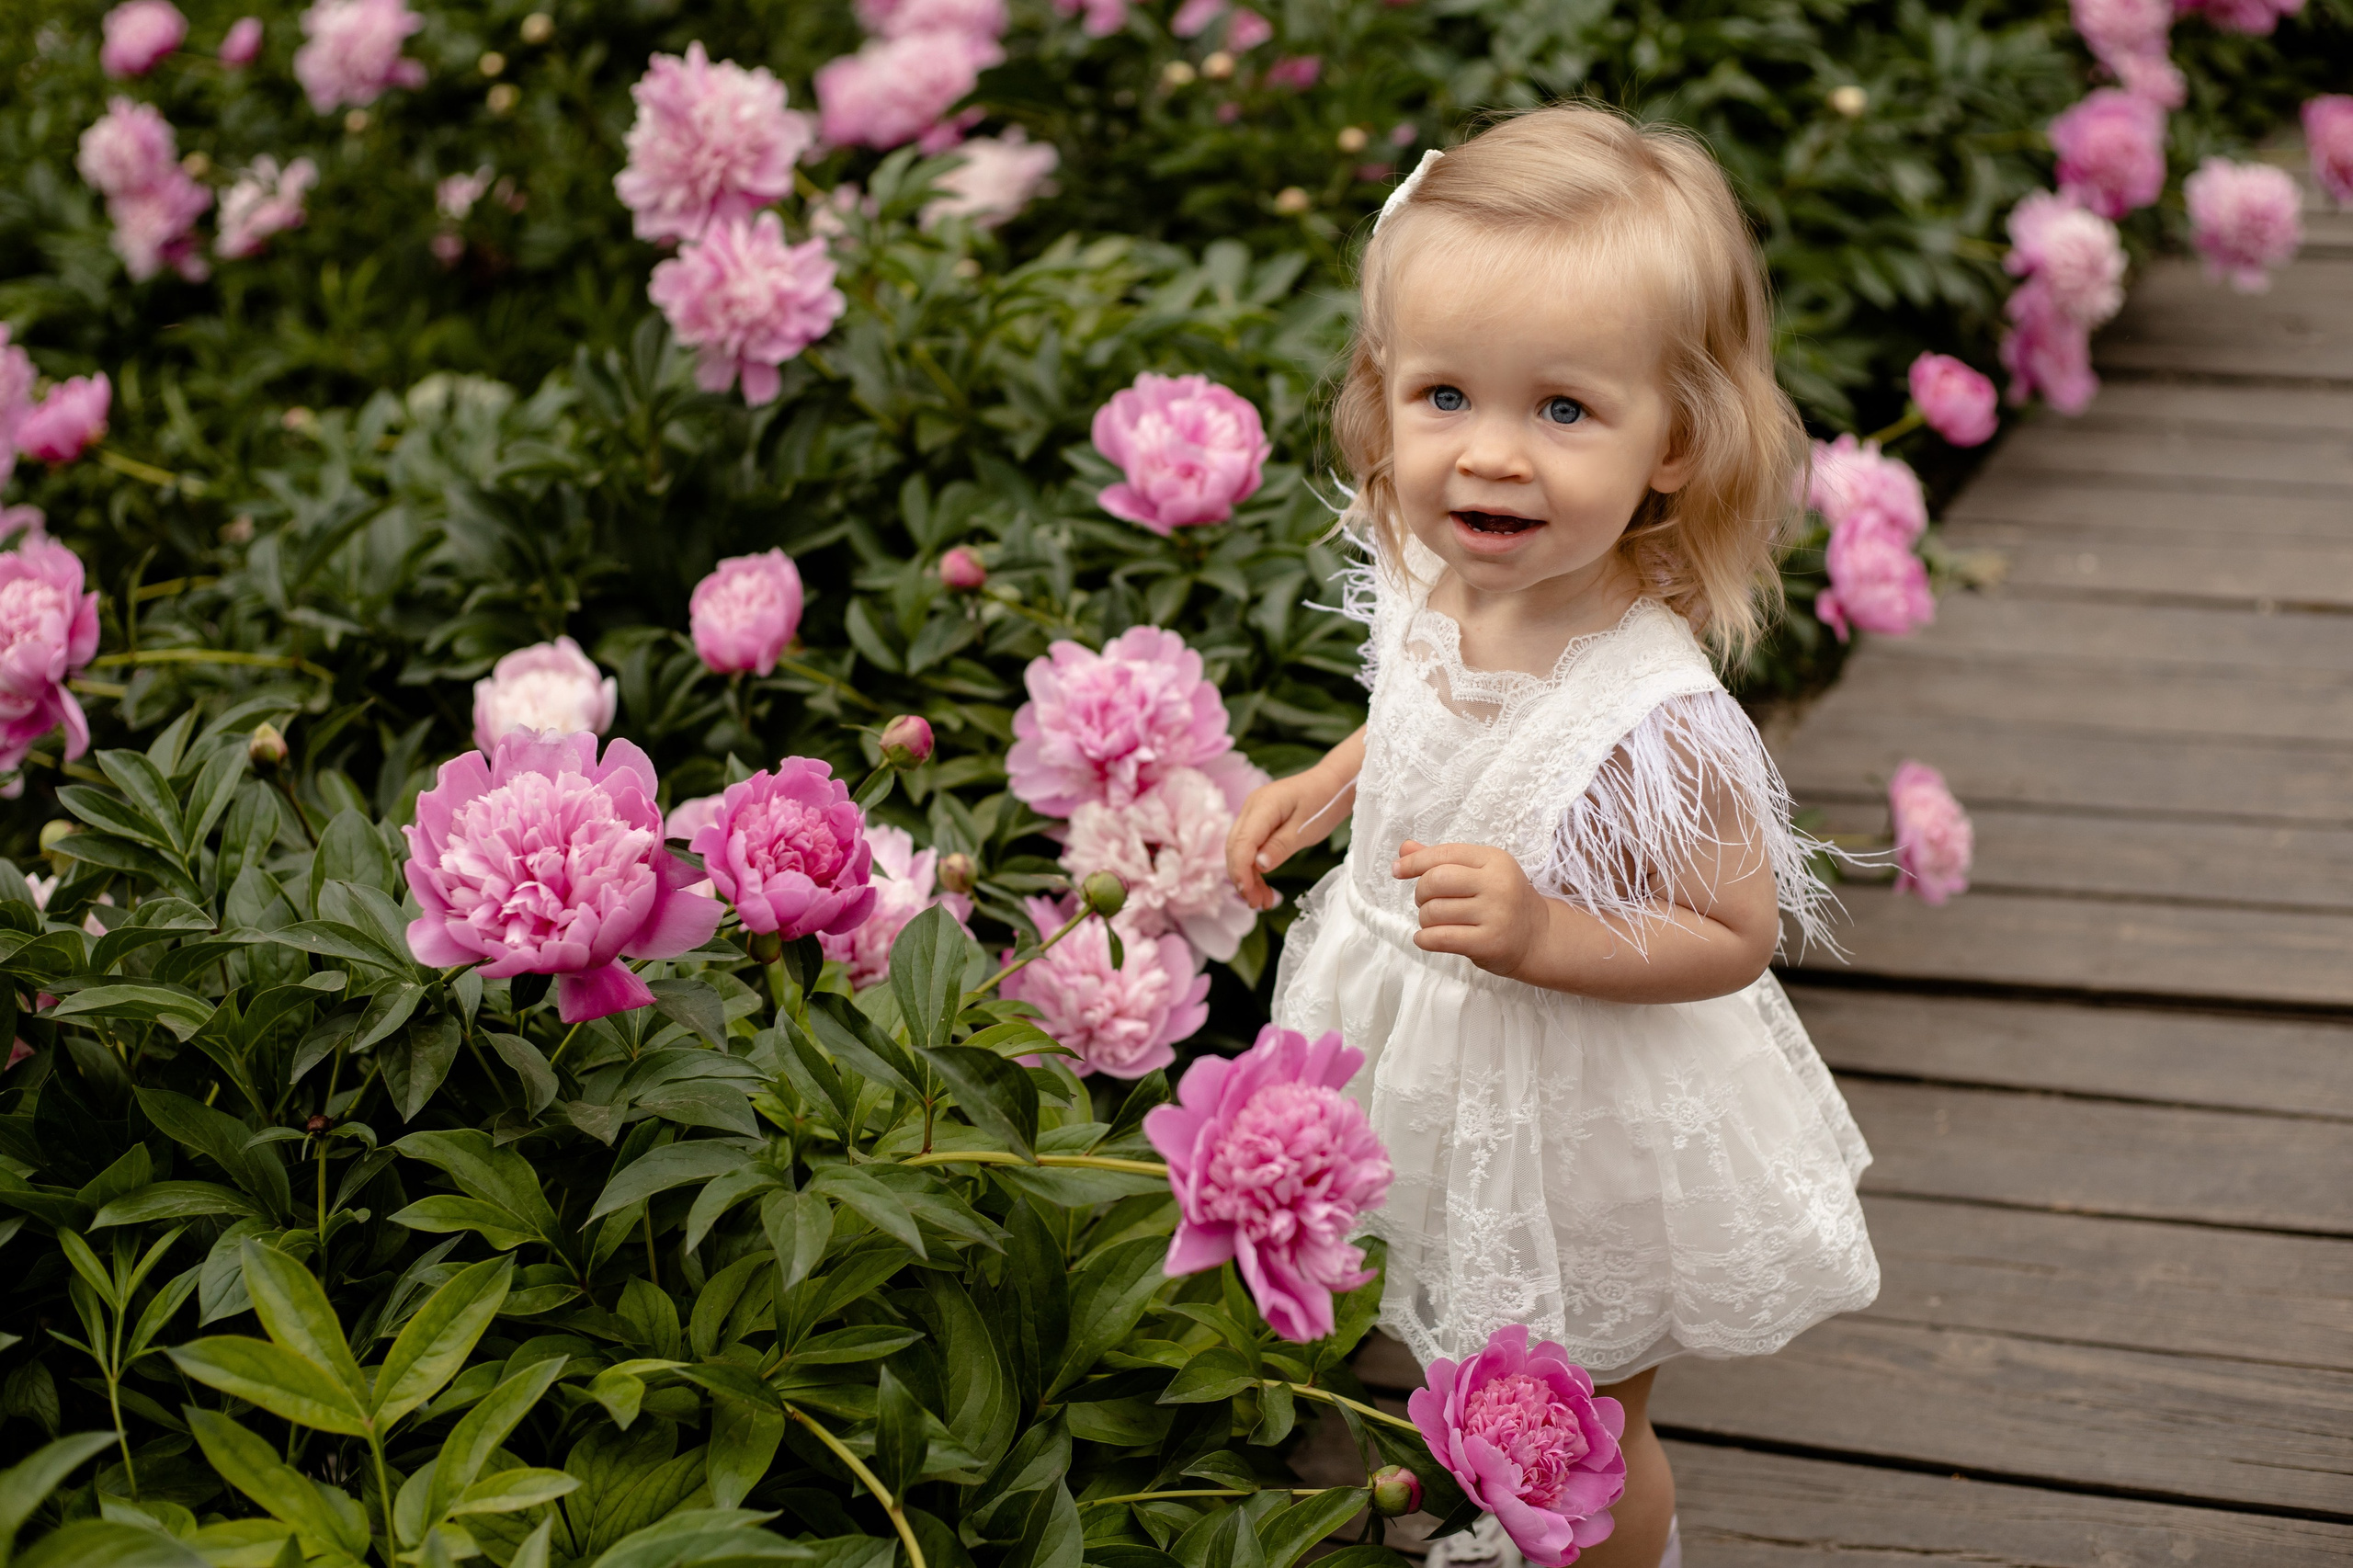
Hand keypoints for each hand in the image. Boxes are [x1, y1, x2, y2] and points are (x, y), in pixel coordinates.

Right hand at [1227, 766, 1356, 911]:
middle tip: (1256, 903)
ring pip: (1240, 850)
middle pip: (1235, 847)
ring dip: (1248, 876)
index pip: (1242, 842)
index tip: (1249, 893)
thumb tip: (1259, 866)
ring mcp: (1253, 814)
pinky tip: (1263, 886)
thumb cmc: (1324, 803)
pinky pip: (1250, 847)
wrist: (1333, 784)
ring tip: (1262, 902)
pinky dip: (1255, 868)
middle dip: (1242, 878)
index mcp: (1263, 806)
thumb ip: (1281, 846)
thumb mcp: (1306, 829)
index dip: (1241, 870)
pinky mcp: (1259, 822)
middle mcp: (1251, 808)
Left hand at [1392, 839, 1550, 978]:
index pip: (1445, 854)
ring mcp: (1495, 914)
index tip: (1397, 870)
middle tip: (1427, 902)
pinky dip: (1424, 939)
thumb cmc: (1501, 901)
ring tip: (1436, 922)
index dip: (1415, 862)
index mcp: (1494, 860)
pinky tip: (1427, 938)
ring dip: (1424, 919)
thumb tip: (1404, 849)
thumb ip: (1443, 860)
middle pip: (1435, 881)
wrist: (1538, 936)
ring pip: (1434, 912)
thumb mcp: (1480, 873)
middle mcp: (1497, 884)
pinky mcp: (1489, 943)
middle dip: (1420, 892)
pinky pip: (1440, 938)